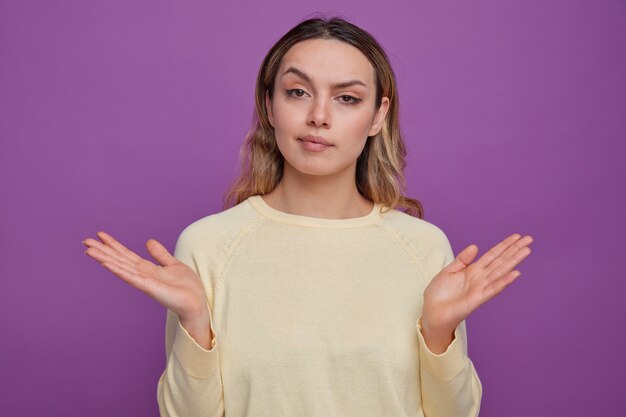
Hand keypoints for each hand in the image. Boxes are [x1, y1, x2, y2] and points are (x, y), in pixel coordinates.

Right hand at [82, 231, 209, 324]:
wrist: (196, 302)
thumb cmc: (187, 287)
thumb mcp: (173, 265)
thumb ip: (160, 254)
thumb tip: (148, 241)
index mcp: (148, 268)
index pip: (126, 254)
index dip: (114, 244)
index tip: (100, 234)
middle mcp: (142, 274)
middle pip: (118, 259)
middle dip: (102, 250)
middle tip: (85, 240)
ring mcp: (143, 281)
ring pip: (120, 267)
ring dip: (104, 258)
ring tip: (89, 250)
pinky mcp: (148, 287)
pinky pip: (130, 277)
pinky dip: (118, 269)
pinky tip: (106, 263)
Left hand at [421, 233, 533, 333]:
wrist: (432, 312)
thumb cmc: (439, 294)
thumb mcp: (448, 271)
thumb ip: (462, 260)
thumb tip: (475, 246)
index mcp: (473, 270)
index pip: (493, 255)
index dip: (504, 245)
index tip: (517, 236)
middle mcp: (480, 278)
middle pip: (501, 261)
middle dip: (514, 250)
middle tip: (529, 239)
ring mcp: (480, 288)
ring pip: (500, 272)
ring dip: (513, 261)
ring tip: (526, 251)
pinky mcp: (477, 299)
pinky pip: (493, 289)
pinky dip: (503, 281)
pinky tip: (515, 274)